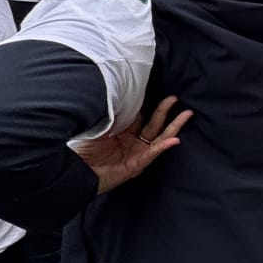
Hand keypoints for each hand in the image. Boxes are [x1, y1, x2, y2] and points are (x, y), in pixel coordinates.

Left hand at [75, 97, 192, 193]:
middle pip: (154, 123)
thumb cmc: (83, 150)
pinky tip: (174, 140)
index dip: (146, 104)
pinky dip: (164, 146)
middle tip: (174, 98)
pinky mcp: (137, 165)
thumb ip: (112, 116)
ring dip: (174, 126)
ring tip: (186, 114)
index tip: (154, 92)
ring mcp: (137, 153)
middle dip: (165, 110)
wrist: (76, 171)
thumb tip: (123, 101)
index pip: (140, 115)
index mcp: (123, 132)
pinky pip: (153, 153)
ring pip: (161, 137)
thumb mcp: (99, 128)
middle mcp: (133, 141)